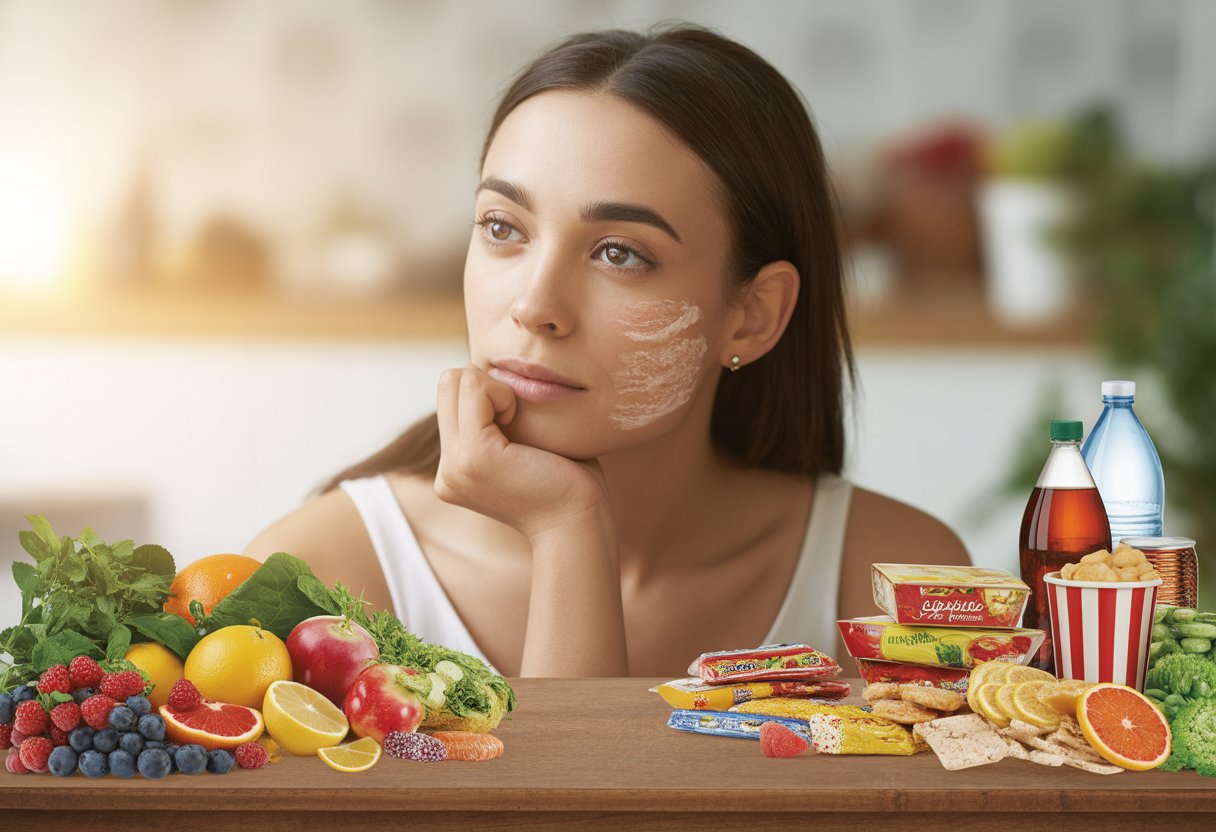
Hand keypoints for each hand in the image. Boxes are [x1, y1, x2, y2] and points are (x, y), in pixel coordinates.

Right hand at [434, 365, 610, 540]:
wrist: (578, 524)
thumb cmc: (569, 484)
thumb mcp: (524, 448)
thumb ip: (501, 421)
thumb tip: (499, 377)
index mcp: (456, 469)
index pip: (451, 398)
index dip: (486, 392)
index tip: (517, 420)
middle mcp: (448, 469)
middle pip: (447, 383)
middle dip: (485, 384)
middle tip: (517, 416)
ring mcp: (455, 465)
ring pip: (454, 380)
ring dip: (494, 388)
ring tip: (518, 421)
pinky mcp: (473, 456)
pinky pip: (474, 389)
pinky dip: (502, 393)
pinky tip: (519, 420)